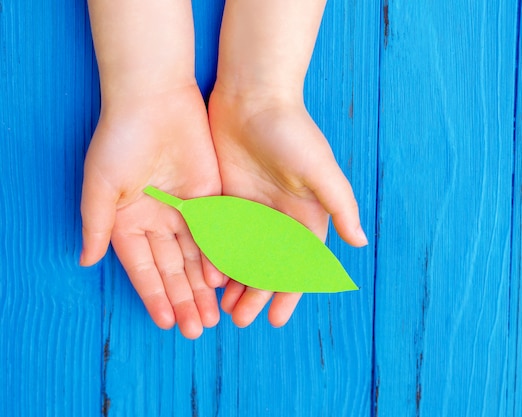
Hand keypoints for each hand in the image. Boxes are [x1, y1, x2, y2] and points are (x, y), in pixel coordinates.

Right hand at [80, 85, 222, 338]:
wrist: (156, 99)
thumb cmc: (121, 138)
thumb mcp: (100, 184)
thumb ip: (97, 224)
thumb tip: (86, 260)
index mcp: (129, 221)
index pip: (144, 268)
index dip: (154, 295)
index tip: (167, 322)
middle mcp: (158, 220)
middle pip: (174, 268)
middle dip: (184, 299)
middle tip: (198, 329)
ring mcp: (186, 209)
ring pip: (198, 256)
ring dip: (204, 286)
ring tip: (214, 315)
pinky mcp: (210, 195)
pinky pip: (217, 231)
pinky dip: (222, 255)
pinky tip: (228, 280)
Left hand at [208, 90, 366, 327]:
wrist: (253, 96)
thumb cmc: (292, 132)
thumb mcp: (320, 169)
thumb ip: (340, 206)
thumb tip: (360, 242)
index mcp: (305, 216)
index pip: (297, 265)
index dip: (288, 293)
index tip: (276, 319)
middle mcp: (279, 218)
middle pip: (268, 266)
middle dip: (257, 294)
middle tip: (239, 318)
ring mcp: (252, 210)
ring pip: (243, 256)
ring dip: (236, 282)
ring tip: (222, 308)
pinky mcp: (227, 199)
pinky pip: (222, 236)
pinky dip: (216, 258)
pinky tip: (206, 276)